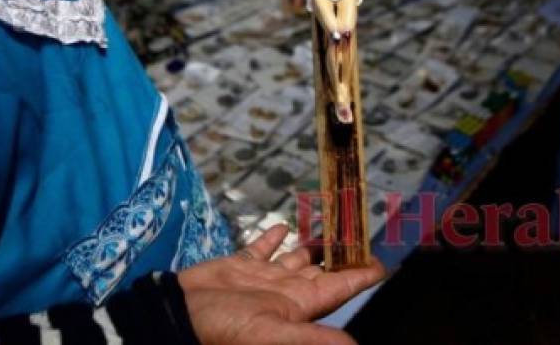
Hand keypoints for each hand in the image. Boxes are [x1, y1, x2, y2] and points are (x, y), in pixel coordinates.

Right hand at [178, 225, 384, 344]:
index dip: (362, 273)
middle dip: (339, 252)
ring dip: (310, 243)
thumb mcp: (271, 334)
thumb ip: (314, 338)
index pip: (342, 286)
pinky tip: (282, 225)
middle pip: (322, 268)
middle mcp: (286, 291)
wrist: (177, 317)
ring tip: (327, 225)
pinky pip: (262, 249)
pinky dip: (272, 237)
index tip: (382, 260)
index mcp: (301, 305)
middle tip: (355, 228)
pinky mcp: (240, 267)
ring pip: (295, 256)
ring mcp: (263, 279)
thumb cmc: (222, 328)